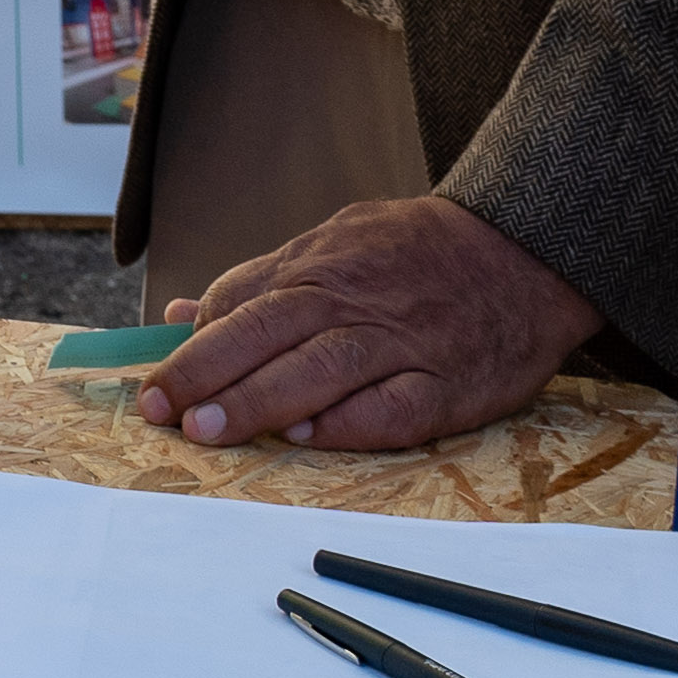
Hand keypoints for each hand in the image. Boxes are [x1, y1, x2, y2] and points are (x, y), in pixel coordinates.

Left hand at [135, 194, 600, 450]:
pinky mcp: (449, 384)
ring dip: (262, 402)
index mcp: (322, 267)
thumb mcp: (336, 241)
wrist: (526, 252)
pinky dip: (353, 422)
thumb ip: (261, 279)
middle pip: (271, 334)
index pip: (242, 305)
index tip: (152, 385)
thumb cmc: (418, 253)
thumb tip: (183, 314)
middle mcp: (356, 302)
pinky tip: (312, 437)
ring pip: (323, 371)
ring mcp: (404, 343)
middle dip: (209, 374)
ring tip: (211, 431)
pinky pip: (397, 408)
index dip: (193, 348)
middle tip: (162, 411)